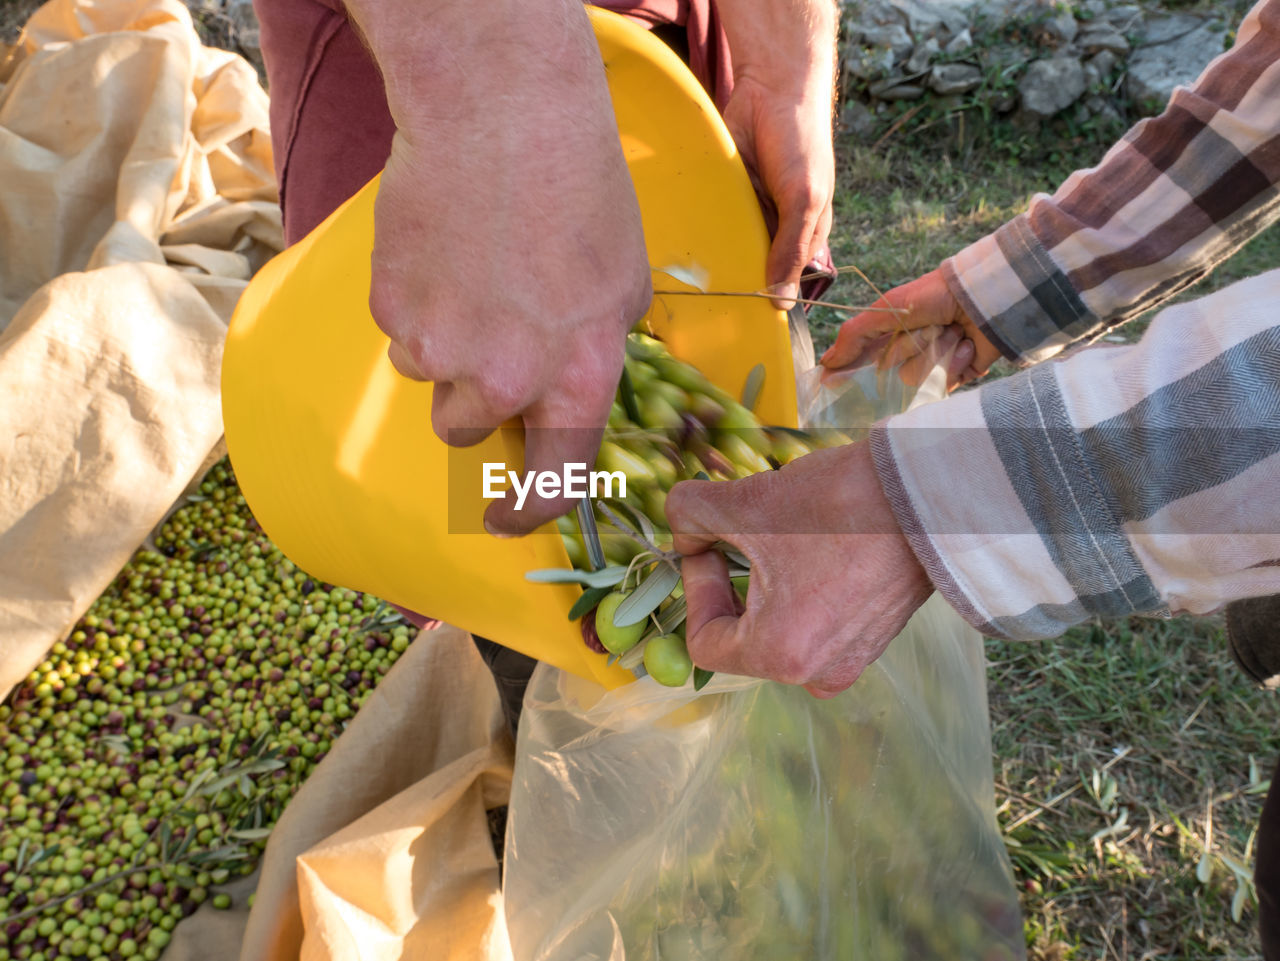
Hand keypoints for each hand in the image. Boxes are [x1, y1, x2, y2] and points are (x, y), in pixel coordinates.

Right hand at [348, 0, 652, 534]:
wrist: (504, 118)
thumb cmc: (582, 193)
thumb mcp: (625, 287)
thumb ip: (595, 354)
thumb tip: (572, 385)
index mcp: (577, 381)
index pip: (554, 482)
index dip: (526, 512)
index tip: (507, 518)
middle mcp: (505, 381)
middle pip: (463, 429)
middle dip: (471, 395)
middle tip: (487, 334)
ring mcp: (440, 348)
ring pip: (425, 377)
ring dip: (441, 346)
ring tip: (469, 276)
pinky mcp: (390, 308)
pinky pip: (396, 327)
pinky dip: (413, 302)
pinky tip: (442, 251)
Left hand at [665, 442, 932, 696]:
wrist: (932, 494)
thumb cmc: (839, 507)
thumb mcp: (745, 503)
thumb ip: (691, 516)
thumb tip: (684, 530)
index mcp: (780, 656)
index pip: (704, 642)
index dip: (695, 588)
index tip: (709, 544)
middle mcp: (818, 672)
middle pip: (744, 636)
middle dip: (734, 582)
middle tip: (739, 531)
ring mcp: (854, 657)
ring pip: (783, 627)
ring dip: (770, 583)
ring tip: (783, 534)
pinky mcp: (879, 634)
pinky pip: (821, 621)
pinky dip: (807, 588)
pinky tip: (819, 543)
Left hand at [717, 0, 836, 306]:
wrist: (772, 89)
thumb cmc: (802, 146)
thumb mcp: (803, 202)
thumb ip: (790, 250)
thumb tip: (781, 303)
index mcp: (805, 238)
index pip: (788, 284)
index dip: (769, 306)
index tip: (744, 335)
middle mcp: (775, 232)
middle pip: (754, 272)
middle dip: (735, 291)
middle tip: (708, 324)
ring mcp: (747, 215)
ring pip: (728, 253)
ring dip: (713, 268)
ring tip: (688, 300)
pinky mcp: (722, 198)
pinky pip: (708, 226)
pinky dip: (698, 239)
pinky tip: (679, 260)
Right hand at [821, 270, 1000, 388]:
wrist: (984, 297)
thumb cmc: (933, 296)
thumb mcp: (886, 308)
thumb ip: (854, 335)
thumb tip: (825, 365)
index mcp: (889, 336)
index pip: (862, 364)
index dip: (851, 375)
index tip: (835, 386)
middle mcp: (908, 353)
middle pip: (890, 376)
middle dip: (907, 351)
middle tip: (924, 331)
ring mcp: (931, 366)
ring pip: (917, 382)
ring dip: (934, 355)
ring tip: (952, 332)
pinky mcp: (955, 376)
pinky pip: (944, 387)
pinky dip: (955, 364)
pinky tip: (965, 345)